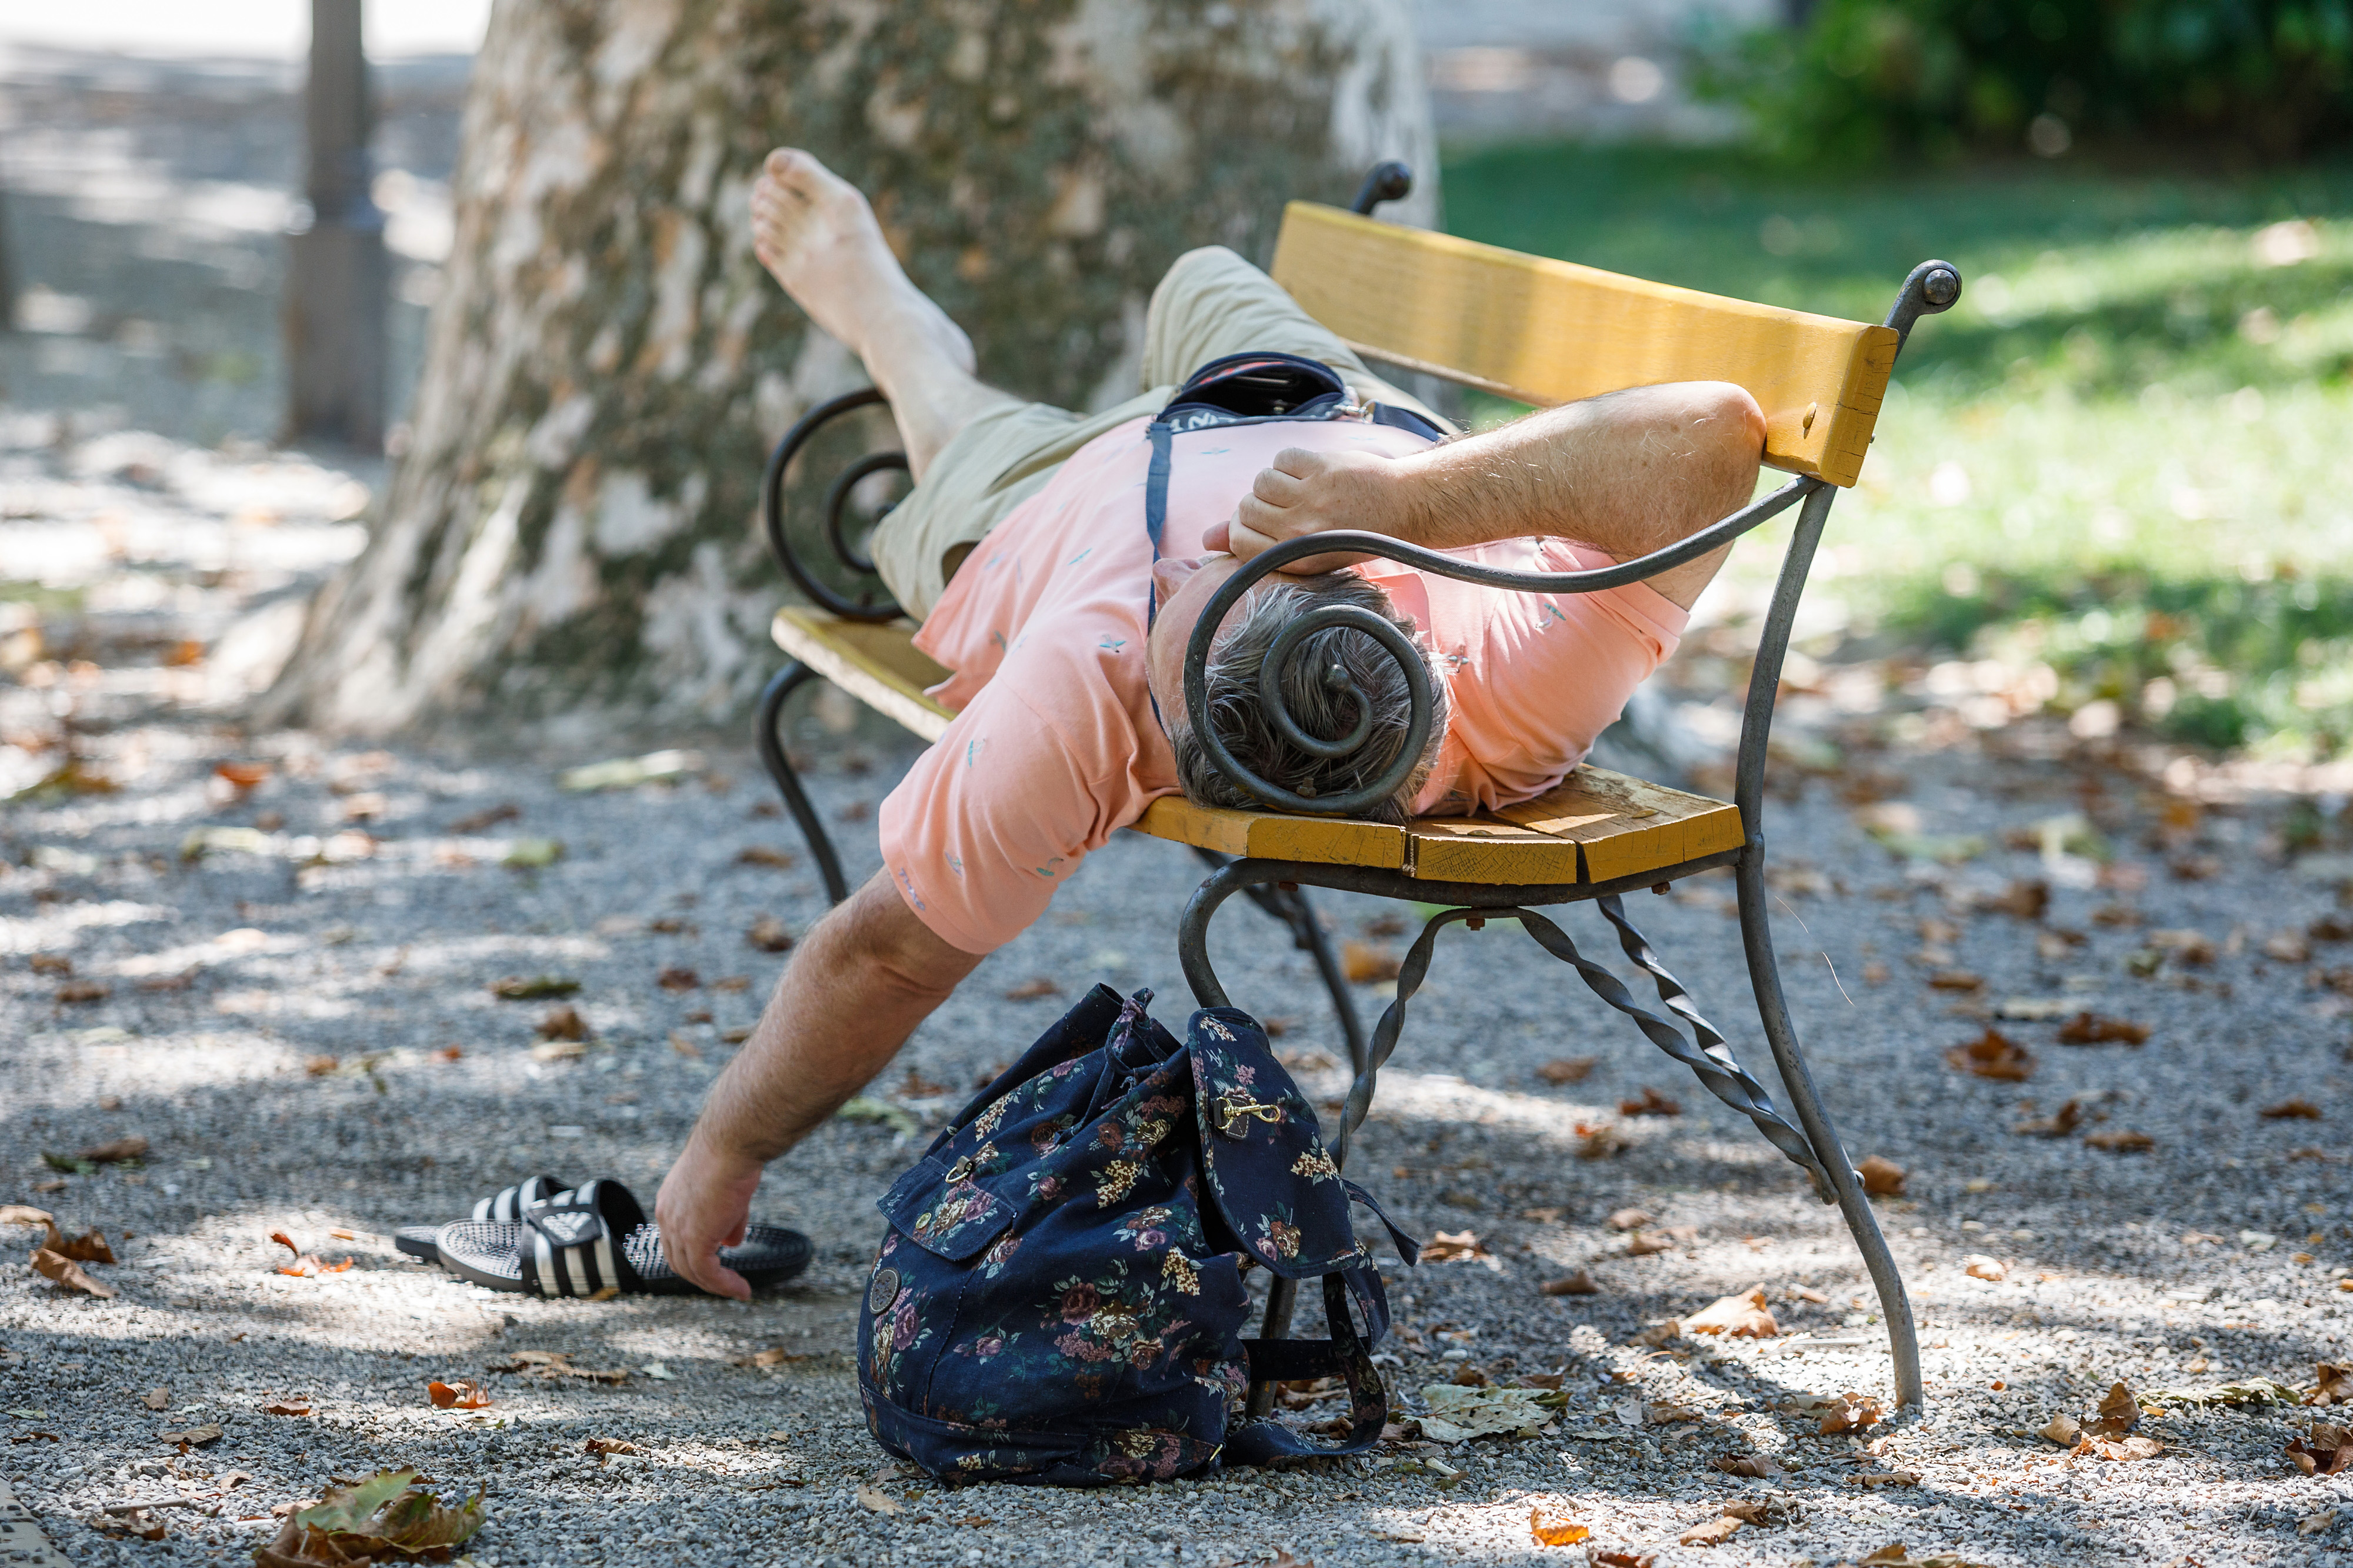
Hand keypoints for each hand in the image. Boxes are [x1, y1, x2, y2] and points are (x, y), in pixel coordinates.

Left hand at [654, 1135, 766, 1300]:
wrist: (732, 1143)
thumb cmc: (732, 1155)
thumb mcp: (727, 1191)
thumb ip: (728, 1219)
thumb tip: (733, 1242)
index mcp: (669, 1201)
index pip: (676, 1238)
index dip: (694, 1254)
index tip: (718, 1262)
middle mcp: (667, 1216)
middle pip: (678, 1259)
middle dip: (703, 1275)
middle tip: (727, 1283)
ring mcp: (677, 1228)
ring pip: (691, 1271)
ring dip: (716, 1285)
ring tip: (739, 1290)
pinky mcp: (694, 1238)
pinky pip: (706, 1273)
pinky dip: (724, 1285)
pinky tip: (741, 1289)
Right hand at [1203, 446, 1406, 574]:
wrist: (1403, 507)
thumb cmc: (1350, 532)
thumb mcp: (1303, 550)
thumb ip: (1255, 544)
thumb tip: (1207, 541)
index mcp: (1296, 558)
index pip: (1240, 539)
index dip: (1241, 525)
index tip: (1260, 520)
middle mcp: (1301, 533)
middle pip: (1247, 507)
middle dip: (1260, 502)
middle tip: (1287, 503)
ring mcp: (1311, 499)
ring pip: (1261, 481)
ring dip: (1275, 480)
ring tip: (1300, 486)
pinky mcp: (1322, 469)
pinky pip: (1282, 459)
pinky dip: (1291, 461)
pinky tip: (1312, 471)